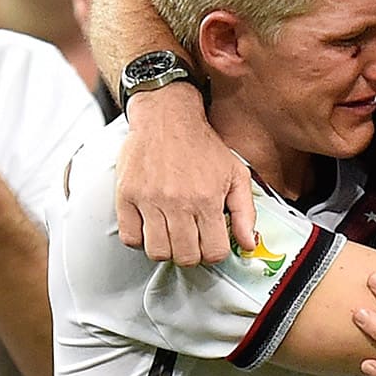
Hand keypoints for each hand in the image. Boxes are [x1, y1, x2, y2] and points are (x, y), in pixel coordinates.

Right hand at [117, 83, 255, 265]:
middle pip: (184, 256)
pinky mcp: (126, 197)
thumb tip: (249, 243)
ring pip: (156, 251)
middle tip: (193, 241)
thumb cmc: (203, 147)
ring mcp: (149, 201)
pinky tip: (152, 227)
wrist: (167, 118)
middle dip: (193, 254)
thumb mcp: (237, 174)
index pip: (213, 251)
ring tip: (173, 235)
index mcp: (207, 199)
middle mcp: (177, 203)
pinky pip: (129, 238)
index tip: (212, 243)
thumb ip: (245, 212)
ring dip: (167, 249)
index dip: (215, 252)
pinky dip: (140, 239)